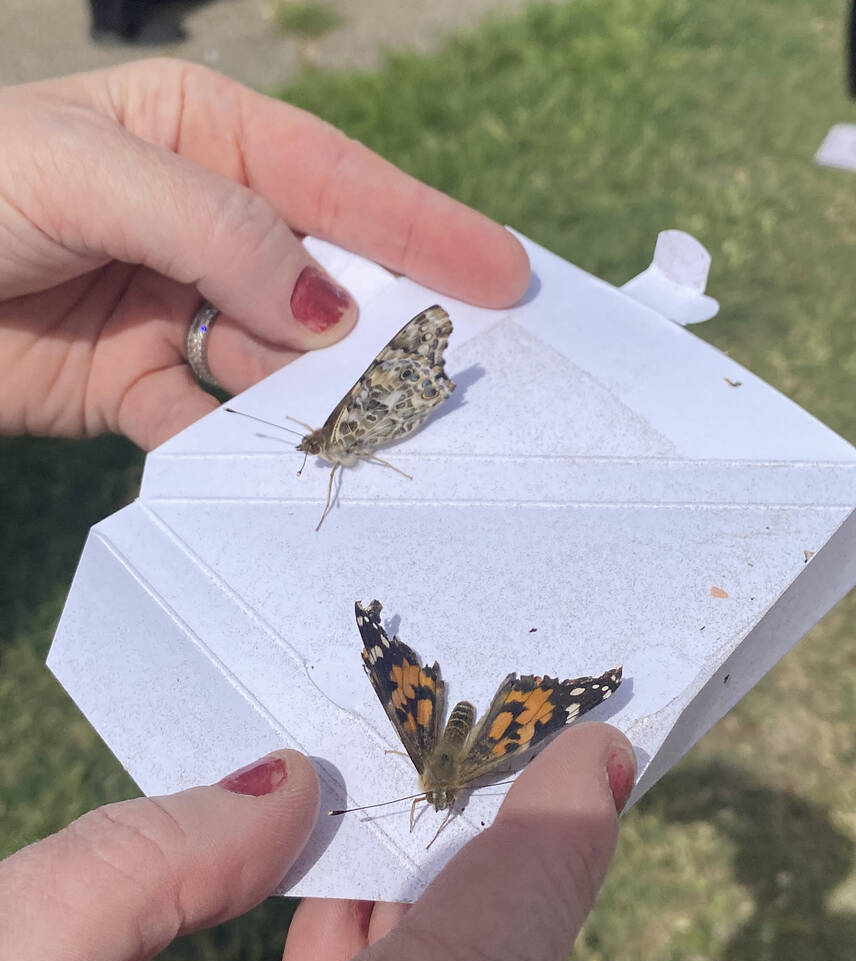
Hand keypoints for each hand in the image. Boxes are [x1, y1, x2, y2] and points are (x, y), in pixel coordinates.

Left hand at [0, 60, 528, 449]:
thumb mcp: (89, 173)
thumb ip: (218, 231)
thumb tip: (329, 312)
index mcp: (201, 134)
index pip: (334, 180)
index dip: (423, 226)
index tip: (503, 275)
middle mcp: (205, 222)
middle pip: (325, 277)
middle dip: (386, 323)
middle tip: (456, 370)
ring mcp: (180, 310)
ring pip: (283, 361)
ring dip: (318, 394)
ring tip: (365, 422)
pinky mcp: (146, 388)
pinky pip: (219, 421)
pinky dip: (247, 443)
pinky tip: (279, 455)